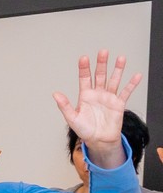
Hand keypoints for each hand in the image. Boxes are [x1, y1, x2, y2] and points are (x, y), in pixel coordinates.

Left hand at [54, 49, 141, 166]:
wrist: (98, 140)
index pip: (84, 78)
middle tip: (103, 52)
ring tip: (121, 58)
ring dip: (117, 69)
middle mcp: (97, 94)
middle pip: (100, 75)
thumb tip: (55, 94)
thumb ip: (64, 105)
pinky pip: (126, 92)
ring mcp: (109, 97)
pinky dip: (132, 84)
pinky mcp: (119, 104)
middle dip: (101, 63)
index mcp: (85, 95)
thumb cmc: (84, 130)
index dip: (84, 68)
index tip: (84, 58)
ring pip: (114, 80)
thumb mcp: (72, 118)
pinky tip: (136, 75)